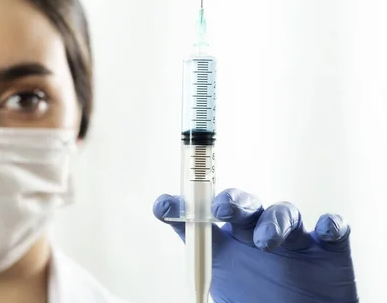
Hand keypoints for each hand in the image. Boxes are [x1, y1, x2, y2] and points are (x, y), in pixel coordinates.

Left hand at [153, 188, 357, 302]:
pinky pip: (332, 228)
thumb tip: (187, 293)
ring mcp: (294, 240)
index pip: (199, 221)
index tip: (162, 207)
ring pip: (283, 212)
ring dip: (275, 220)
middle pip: (242, 206)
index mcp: (226, 249)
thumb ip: (203, 282)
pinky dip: (330, 225)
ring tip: (267, 242)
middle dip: (231, 203)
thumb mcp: (226, 300)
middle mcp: (255, 236)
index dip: (180, 209)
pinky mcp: (330, 249)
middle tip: (221, 211)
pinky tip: (324, 231)